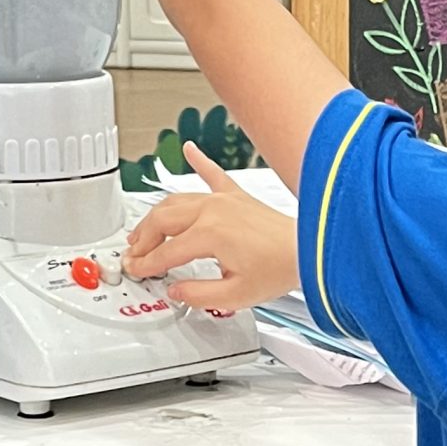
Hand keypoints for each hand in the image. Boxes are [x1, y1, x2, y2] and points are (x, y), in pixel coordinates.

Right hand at [125, 144, 298, 308]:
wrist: (311, 248)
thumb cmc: (279, 268)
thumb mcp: (234, 296)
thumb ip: (198, 295)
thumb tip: (177, 291)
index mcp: (208, 235)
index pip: (165, 252)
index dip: (146, 264)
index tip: (137, 271)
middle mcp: (213, 210)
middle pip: (162, 220)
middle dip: (143, 237)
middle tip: (134, 252)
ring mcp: (224, 199)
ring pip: (177, 200)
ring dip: (156, 213)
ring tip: (143, 227)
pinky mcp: (238, 195)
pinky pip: (213, 173)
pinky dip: (199, 160)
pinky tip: (189, 149)